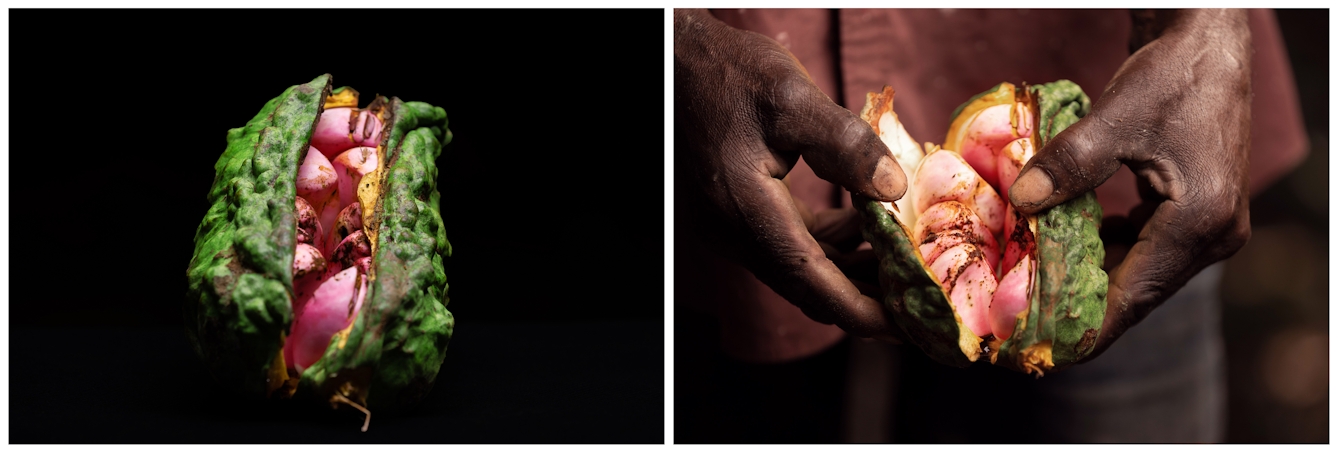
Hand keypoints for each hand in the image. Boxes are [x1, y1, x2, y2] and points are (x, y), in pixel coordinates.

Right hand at [674, 9, 906, 340]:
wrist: (677, 64)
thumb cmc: (731, 75)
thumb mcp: (792, 98)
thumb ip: (846, 145)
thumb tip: (895, 190)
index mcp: (747, 213)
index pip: (811, 282)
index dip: (862, 311)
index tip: (909, 325)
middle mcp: (736, 232)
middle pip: (809, 286)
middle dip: (866, 297)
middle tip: (922, 296)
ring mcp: (735, 226)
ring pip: (801, 269)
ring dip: (852, 270)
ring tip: (907, 260)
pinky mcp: (740, 212)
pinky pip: (791, 245)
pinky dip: (832, 245)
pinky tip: (868, 226)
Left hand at [1008, 9, 1251, 360]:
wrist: (1208, 44)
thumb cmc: (1170, 77)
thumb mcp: (1115, 118)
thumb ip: (1068, 165)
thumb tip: (1020, 202)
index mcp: (1200, 223)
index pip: (1134, 298)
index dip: (1085, 328)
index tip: (1040, 349)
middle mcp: (1213, 236)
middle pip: (1137, 293)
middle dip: (1079, 308)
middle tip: (1020, 323)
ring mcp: (1207, 226)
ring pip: (1138, 272)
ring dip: (1088, 280)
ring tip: (1029, 291)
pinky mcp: (1193, 212)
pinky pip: (1143, 249)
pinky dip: (1104, 253)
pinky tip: (1061, 249)